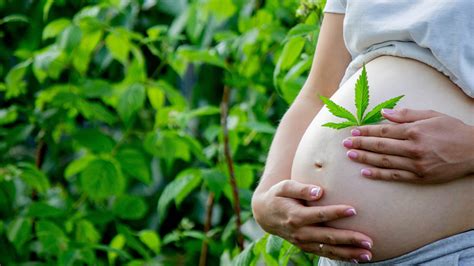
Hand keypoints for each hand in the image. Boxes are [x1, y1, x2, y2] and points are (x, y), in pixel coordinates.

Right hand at [252, 179, 372, 262]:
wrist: (265, 214)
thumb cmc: (278, 196)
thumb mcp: (284, 187)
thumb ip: (301, 188)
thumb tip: (319, 191)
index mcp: (295, 216)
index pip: (319, 215)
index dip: (336, 212)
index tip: (354, 209)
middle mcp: (299, 232)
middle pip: (327, 237)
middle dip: (349, 239)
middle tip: (369, 241)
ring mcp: (303, 242)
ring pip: (328, 249)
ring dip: (349, 253)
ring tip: (368, 254)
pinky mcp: (306, 247)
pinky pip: (325, 254)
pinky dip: (340, 257)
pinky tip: (356, 259)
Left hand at [342, 108, 473, 182]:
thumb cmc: (452, 130)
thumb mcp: (431, 115)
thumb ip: (406, 115)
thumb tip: (384, 113)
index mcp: (414, 131)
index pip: (384, 130)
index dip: (366, 131)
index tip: (353, 131)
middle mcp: (413, 148)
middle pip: (380, 146)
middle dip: (360, 144)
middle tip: (345, 144)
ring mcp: (416, 164)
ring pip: (384, 161)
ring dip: (364, 159)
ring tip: (350, 156)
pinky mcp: (419, 177)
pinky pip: (394, 176)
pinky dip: (378, 174)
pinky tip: (365, 172)